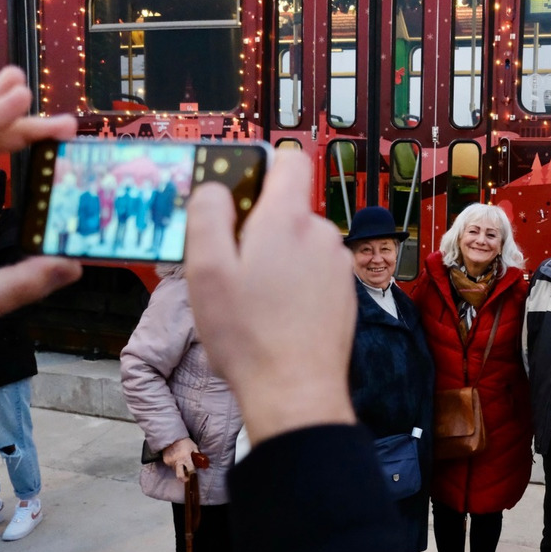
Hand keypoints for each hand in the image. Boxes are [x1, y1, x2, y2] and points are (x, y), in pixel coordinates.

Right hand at [161, 436, 200, 482]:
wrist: (172, 437)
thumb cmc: (185, 442)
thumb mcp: (194, 447)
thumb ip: (197, 455)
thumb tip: (202, 462)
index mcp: (186, 458)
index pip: (191, 470)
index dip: (193, 473)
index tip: (194, 475)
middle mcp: (178, 461)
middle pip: (180, 476)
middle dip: (184, 479)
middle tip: (187, 479)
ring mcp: (171, 462)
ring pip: (176, 470)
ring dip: (179, 468)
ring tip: (181, 462)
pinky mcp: (166, 461)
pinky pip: (171, 466)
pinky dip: (174, 464)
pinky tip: (176, 458)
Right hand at [184, 150, 355, 447]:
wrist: (296, 392)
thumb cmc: (248, 334)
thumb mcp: (206, 269)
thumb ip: (207, 215)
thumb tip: (215, 187)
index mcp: (288, 218)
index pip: (289, 159)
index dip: (262, 165)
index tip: (238, 190)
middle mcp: (321, 234)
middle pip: (287, 209)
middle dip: (258, 227)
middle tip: (230, 265)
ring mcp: (337, 266)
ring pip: (299, 244)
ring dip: (275, 260)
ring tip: (251, 299)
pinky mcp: (345, 294)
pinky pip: (313, 274)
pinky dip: (293, 285)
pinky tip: (274, 317)